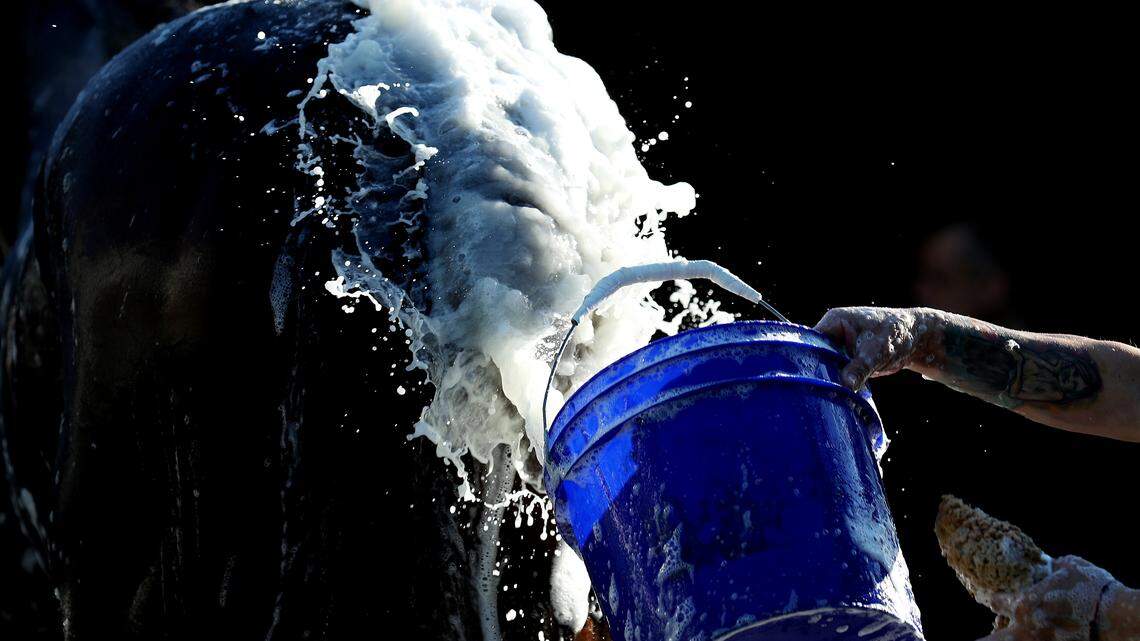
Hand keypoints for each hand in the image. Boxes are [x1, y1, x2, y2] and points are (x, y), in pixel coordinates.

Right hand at [813, 307, 934, 389]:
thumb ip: (859, 368)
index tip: (809, 378)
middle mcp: (833, 333)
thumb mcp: (876, 352)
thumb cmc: (896, 334)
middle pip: (817, 355)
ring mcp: (840, 346)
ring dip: (830, 379)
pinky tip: (838, 394)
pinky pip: (837, 372)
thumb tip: (845, 384)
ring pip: (827, 366)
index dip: (809, 358)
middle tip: (819, 390)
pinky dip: (840, 382)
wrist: (917, 338)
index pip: (812, 341)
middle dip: (820, 371)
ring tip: (828, 393)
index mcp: (834, 321)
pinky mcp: (847, 358)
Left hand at [976, 556, 1117, 640]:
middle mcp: (1027, 629)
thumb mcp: (1070, 566)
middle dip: (984, 640)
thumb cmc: (1092, 587)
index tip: (994, 598)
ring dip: (1013, 639)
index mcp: (1024, 604)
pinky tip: (1042, 636)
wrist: (1117, 616)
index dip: (994, 599)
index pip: (995, 602)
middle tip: (980, 638)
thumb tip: (1052, 563)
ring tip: (1014, 635)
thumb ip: (1053, 566)